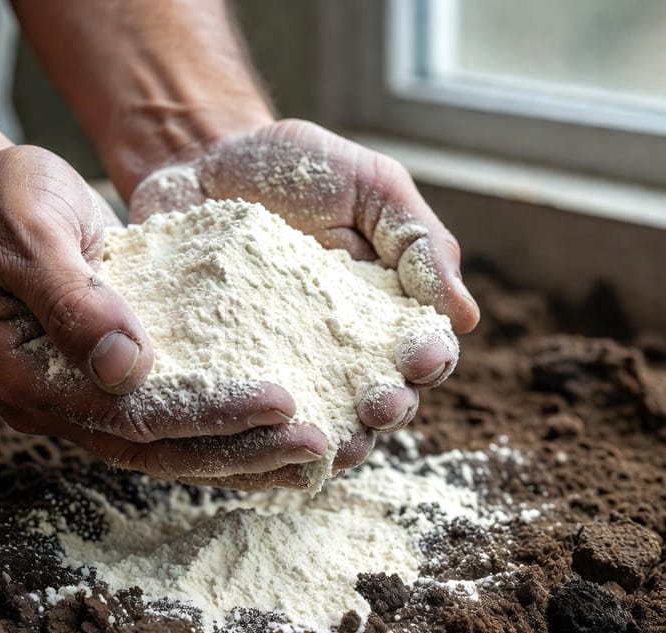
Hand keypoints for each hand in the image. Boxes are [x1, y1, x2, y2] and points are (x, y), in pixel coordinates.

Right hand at [0, 145, 329, 482]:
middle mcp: (58, 404)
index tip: (280, 404)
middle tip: (319, 444)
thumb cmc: (0, 203)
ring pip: (172, 446)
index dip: (208, 415)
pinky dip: (227, 428)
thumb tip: (126, 367)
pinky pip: (175, 417)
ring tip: (316, 452)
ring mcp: (85, 398)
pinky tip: (278, 430)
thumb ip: (72, 298)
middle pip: (159, 449)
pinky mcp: (112, 380)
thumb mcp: (29, 232)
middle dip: (243, 450)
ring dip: (244, 453)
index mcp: (28, 379)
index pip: (131, 416)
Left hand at [130, 120, 478, 486]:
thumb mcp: (370, 186)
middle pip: (379, 399)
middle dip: (388, 409)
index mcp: (385, 310)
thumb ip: (419, 242)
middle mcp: (338, 349)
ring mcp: (281, 364)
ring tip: (333, 441)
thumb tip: (464, 316)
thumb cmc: (294, 167)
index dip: (430, 362)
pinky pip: (245, 411)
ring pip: (318, 420)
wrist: (200, 159)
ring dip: (333, 436)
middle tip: (378, 406)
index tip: (420, 359)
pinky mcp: (225, 371)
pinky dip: (256, 430)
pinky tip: (261, 435)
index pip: (423, 351)